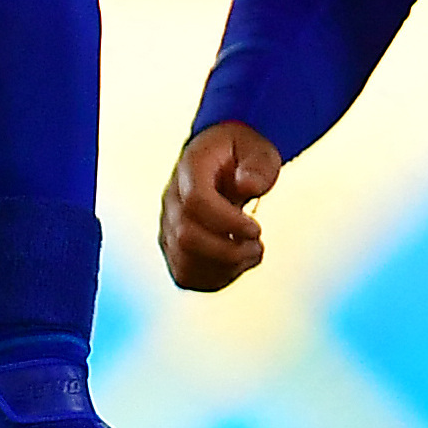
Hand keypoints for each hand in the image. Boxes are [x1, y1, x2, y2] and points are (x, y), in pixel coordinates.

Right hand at [161, 121, 283, 290]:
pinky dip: (216, 278)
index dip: (228, 222)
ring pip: (184, 263)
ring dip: (225, 267)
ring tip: (251, 253)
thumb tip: (247, 186)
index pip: (195, 202)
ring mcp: (169, 226)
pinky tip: (238, 263)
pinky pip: (186, 275)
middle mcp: (171, 200)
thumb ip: (257, 165)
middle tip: (257, 244)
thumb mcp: (259, 149)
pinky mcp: (174, 248)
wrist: (221, 160)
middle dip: (229, 250)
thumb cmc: (241, 154)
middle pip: (186, 237)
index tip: (257, 229)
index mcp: (190, 169)